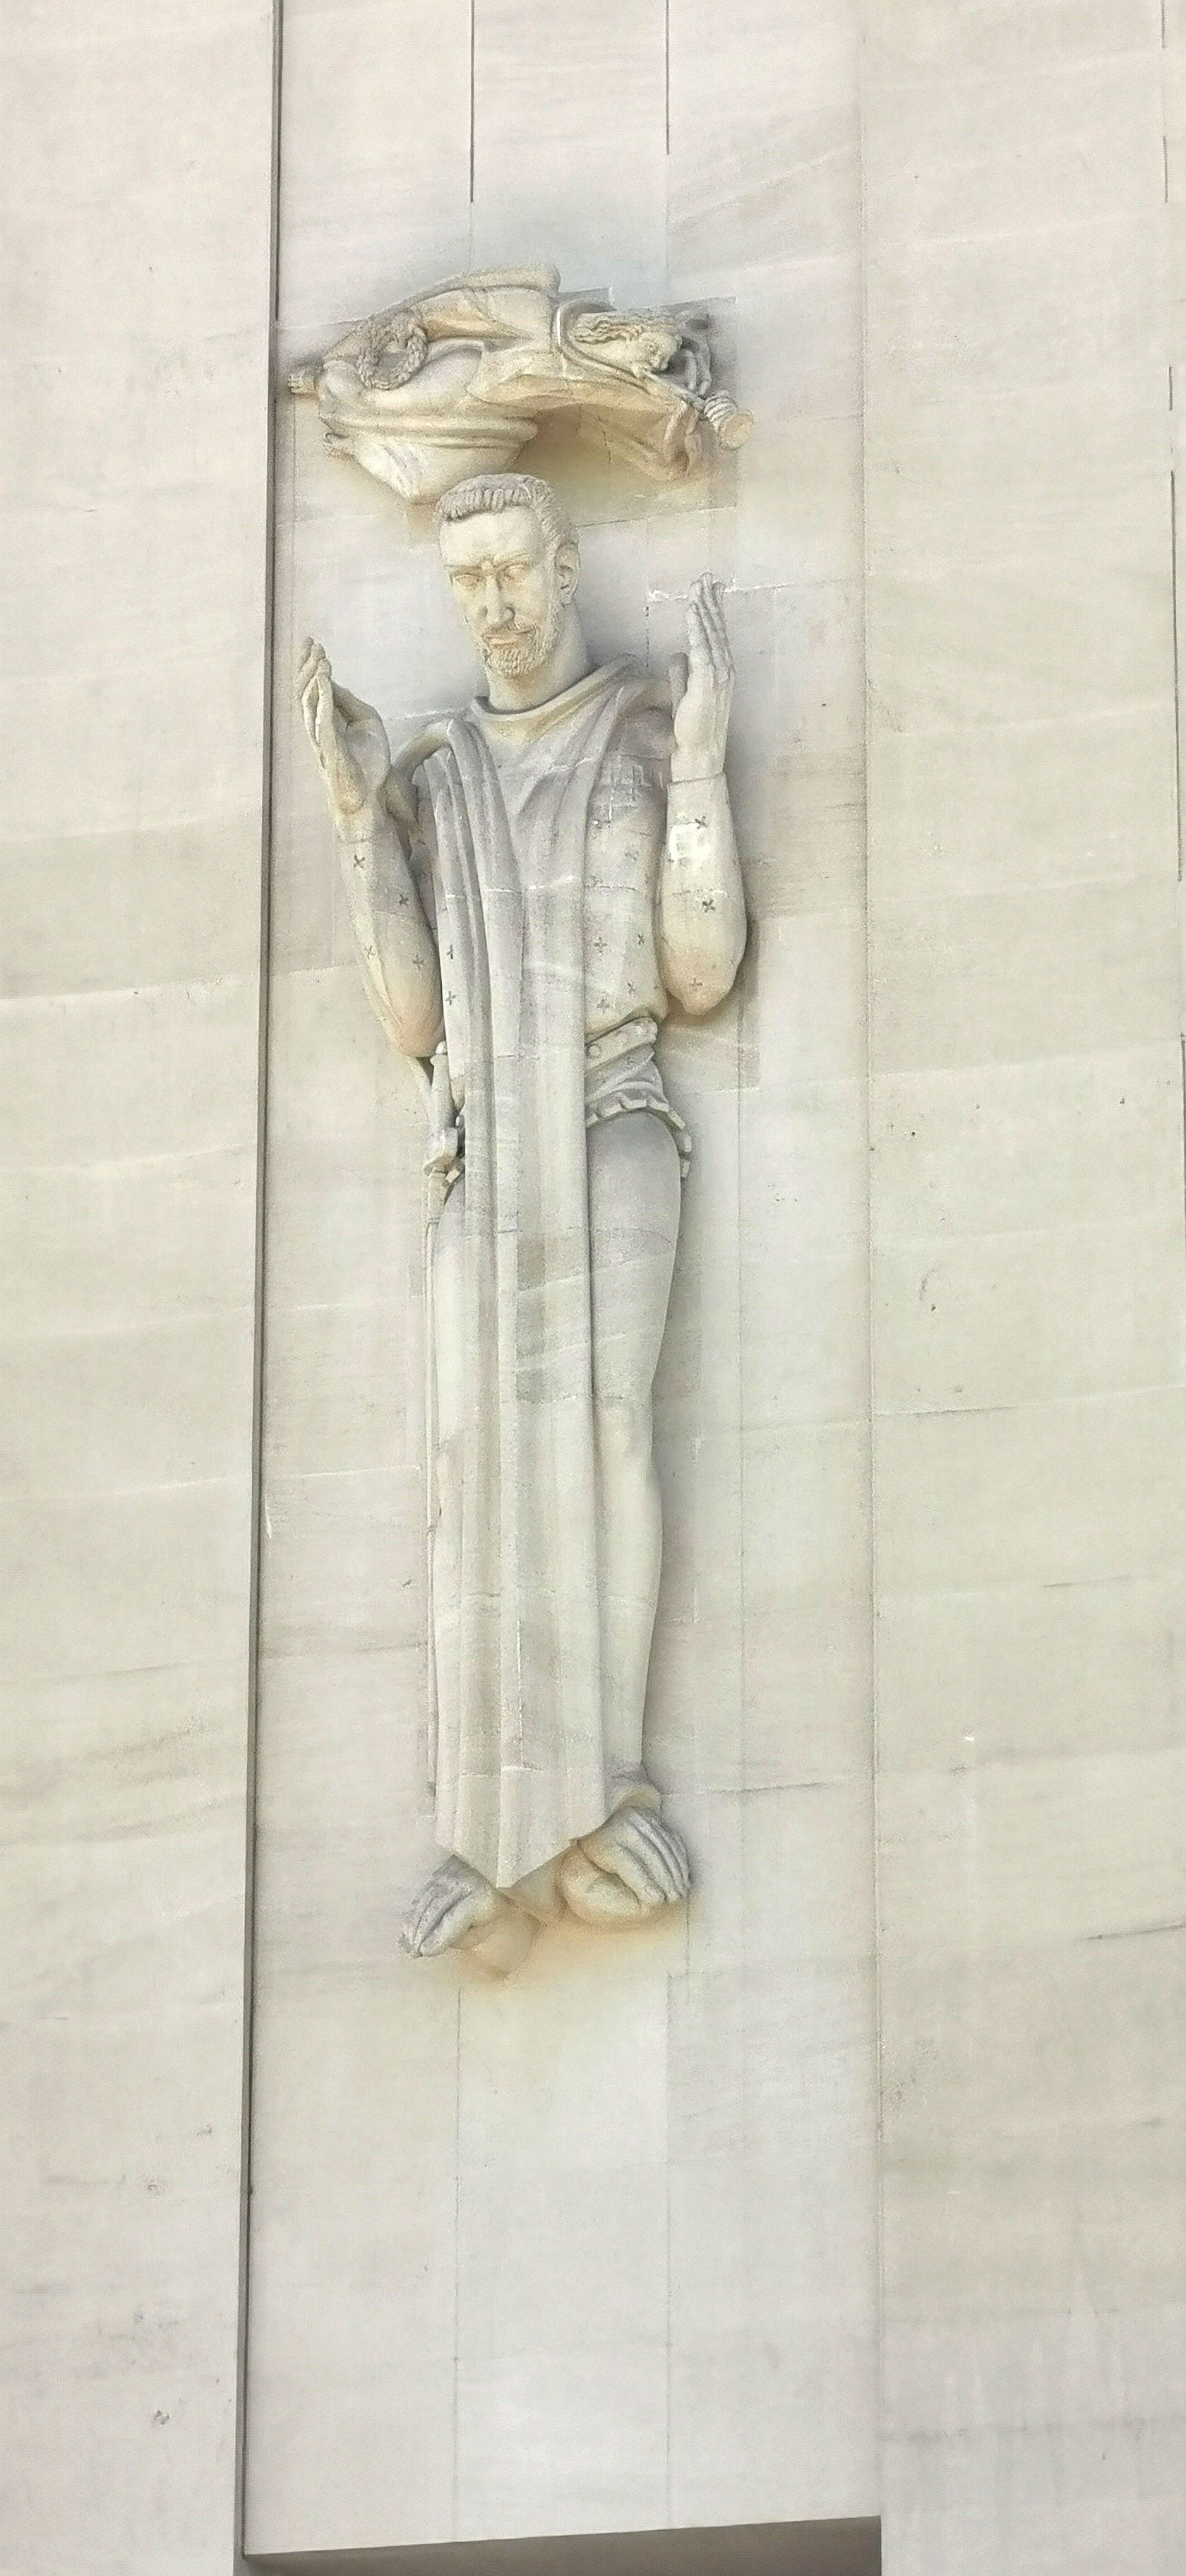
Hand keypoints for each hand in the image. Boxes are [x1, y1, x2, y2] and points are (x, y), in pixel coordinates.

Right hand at [297, 636, 390, 835]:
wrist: (369, 795)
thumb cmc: (367, 762)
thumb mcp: (366, 721)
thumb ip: (349, 702)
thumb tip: (333, 681)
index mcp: (326, 719)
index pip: (313, 686)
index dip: (310, 664)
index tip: (312, 642)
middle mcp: (318, 726)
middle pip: (304, 690)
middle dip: (307, 665)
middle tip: (313, 644)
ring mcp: (321, 738)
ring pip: (308, 702)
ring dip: (315, 677)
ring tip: (322, 658)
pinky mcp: (330, 749)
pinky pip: (322, 720)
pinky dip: (324, 697)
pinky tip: (325, 679)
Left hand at [669, 574, 733, 782]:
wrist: (699, 753)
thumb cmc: (691, 728)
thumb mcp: (685, 694)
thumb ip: (682, 673)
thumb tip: (676, 654)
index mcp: (721, 671)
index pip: (717, 633)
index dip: (713, 609)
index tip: (709, 588)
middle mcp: (725, 669)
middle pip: (716, 627)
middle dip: (710, 600)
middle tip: (705, 577)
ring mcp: (719, 675)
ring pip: (710, 633)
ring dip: (704, 607)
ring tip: (698, 585)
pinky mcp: (707, 681)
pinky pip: (702, 648)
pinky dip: (698, 627)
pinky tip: (694, 610)